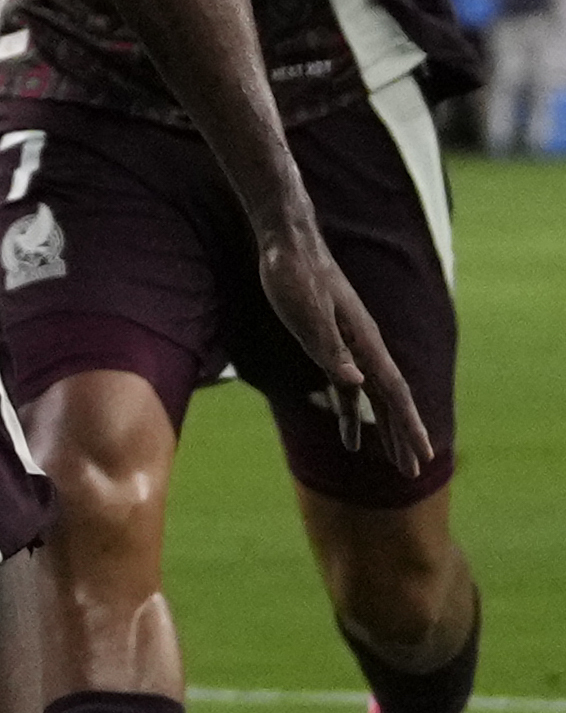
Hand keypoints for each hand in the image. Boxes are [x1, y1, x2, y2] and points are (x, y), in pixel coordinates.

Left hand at [252, 215, 430, 479]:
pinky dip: (352, 413)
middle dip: (403, 435)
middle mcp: (364, 347)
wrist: (288, 242)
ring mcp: (349, 346)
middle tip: (415, 471)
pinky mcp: (329, 344)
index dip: (409, 426)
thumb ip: (330, 348)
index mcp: (364, 342)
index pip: (394, 393)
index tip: (424, 456)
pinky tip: (348, 436)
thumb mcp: (307, 313)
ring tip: (393, 463)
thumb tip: (357, 384)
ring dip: (384, 429)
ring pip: (374, 397)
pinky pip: (349, 388)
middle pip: (391, 400)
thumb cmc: (294, 274)